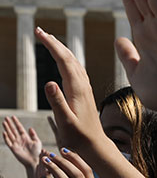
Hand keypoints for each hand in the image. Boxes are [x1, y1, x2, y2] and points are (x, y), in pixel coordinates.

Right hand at [3, 116, 41, 168]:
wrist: (35, 161)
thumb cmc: (37, 152)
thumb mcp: (37, 142)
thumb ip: (33, 135)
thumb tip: (30, 128)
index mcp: (25, 137)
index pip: (19, 128)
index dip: (16, 122)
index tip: (13, 117)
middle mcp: (19, 139)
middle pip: (13, 130)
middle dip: (10, 124)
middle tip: (6, 117)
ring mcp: (16, 144)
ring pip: (10, 134)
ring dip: (7, 128)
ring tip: (4, 122)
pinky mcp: (13, 148)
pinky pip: (8, 142)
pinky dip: (6, 137)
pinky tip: (4, 132)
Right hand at [34, 28, 111, 155]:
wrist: (96, 146)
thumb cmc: (79, 138)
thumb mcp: (65, 122)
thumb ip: (57, 103)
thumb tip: (49, 82)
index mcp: (77, 89)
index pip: (64, 60)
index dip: (52, 45)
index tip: (39, 33)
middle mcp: (83, 86)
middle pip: (70, 58)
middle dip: (55, 42)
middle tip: (39, 30)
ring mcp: (85, 89)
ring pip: (74, 63)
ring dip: (62, 49)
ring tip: (49, 40)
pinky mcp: (85, 94)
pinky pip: (77, 71)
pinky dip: (68, 60)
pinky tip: (65, 60)